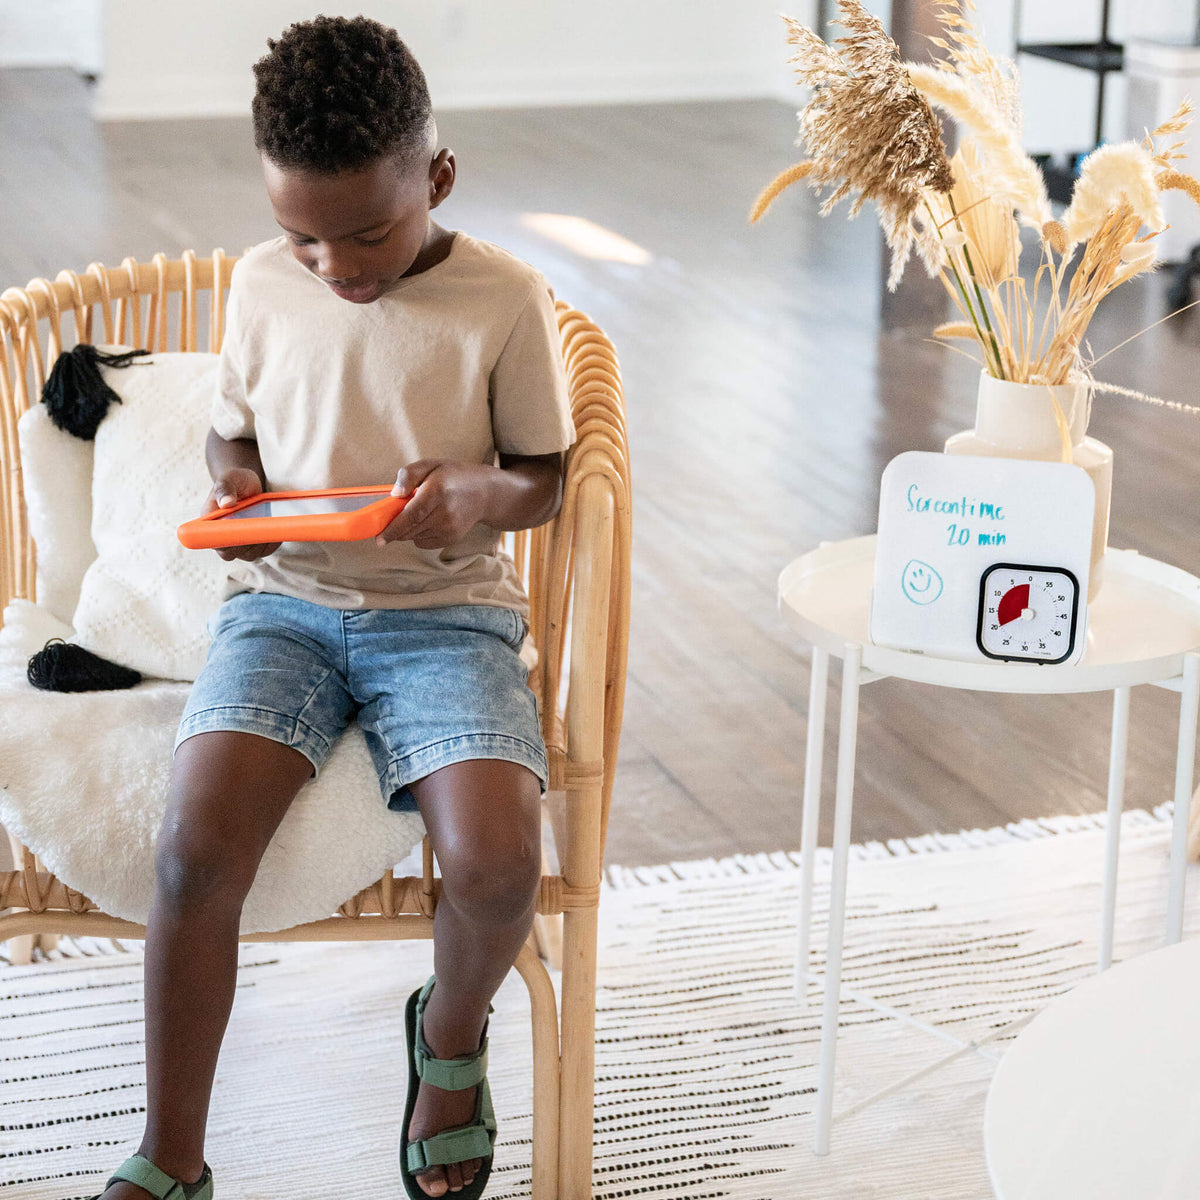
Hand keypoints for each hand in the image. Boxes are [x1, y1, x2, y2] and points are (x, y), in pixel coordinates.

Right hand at [204, 467, 280, 561]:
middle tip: (260, 525)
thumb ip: (225, 489)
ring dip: (261, 543)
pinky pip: (263, 552)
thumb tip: (226, 503)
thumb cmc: (235, 480)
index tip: (242, 530)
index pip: (214, 542)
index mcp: (208, 522)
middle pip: (230, 553)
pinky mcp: (252, 544)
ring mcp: (237, 542)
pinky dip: (271, 543)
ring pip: (248, 555)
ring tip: (269, 524)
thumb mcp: (229, 479)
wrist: (247, 484)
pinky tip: (276, 530)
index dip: (226, 543)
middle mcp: (220, 536)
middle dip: (247, 543)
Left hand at [378, 460, 494, 549]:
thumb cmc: (453, 476)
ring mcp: (449, 528)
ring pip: (414, 537)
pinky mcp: (451, 538)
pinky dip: (419, 534)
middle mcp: (445, 513)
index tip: (379, 538)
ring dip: (408, 529)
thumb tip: (395, 494)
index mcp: (437, 491)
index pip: (411, 515)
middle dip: (396, 528)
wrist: (484, 493)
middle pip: (410, 529)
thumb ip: (409, 474)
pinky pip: (423, 542)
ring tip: (420, 512)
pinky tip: (429, 520)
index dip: (393, 529)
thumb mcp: (431, 464)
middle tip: (393, 517)